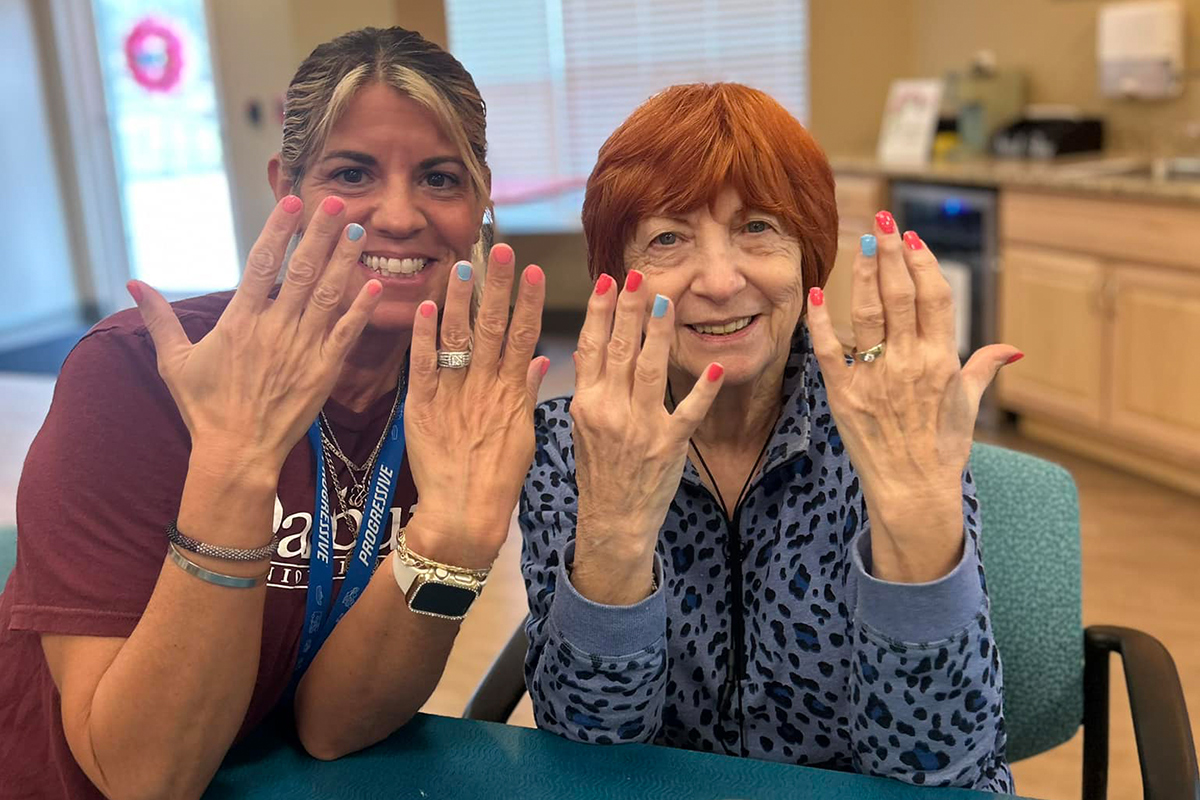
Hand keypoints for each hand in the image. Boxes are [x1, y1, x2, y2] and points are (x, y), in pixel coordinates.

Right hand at [129, 195, 380, 478]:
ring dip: (344, 261)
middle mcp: (275, 328)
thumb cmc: (206, 408)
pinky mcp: (324, 371)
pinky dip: (361, 309)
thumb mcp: (175, 361)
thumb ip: (159, 318)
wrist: (238, 453)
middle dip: (320, 233)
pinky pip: (346, 334)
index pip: (261, 263)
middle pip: (301, 270)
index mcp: (240, 321)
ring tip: (358, 231)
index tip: (294, 201)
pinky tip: (374, 284)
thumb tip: (133, 283)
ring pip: (328, 295)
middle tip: (338, 202)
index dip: (279, 229)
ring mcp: (303, 349)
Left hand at [402, 244, 547, 569]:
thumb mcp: (523, 434)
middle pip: (495, 327)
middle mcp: (485, 387)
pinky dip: (423, 336)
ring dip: (460, 298)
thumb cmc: (497, 480)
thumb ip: (528, 391)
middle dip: (499, 285)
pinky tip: (424, 306)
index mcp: (512, 392)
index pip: (525, 336)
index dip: (529, 302)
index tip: (533, 270)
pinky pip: (422, 366)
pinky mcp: (422, 407)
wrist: (464, 515)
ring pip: (459, 338)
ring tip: (462, 263)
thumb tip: (543, 358)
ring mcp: (454, 395)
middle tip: (501, 248)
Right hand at [569, 272, 724, 604]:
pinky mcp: (669, 444)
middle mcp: (610, 410)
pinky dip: (703, 388)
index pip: (591, 347)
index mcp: (586, 403)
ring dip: (659, 334)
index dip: (598, 312)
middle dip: (628, 309)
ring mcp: (640, 427)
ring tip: (666, 301)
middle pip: (620, 350)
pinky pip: (689, 410)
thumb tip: (589, 347)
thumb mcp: (580, 427)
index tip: (606, 281)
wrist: (612, 520)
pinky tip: (714, 363)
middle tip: (638, 276)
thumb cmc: (598, 472)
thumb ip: (588, 387)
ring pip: (651, 370)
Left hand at [805, 212, 1020, 582]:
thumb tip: (1011, 348)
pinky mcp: (843, 394)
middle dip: (892, 253)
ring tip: (862, 243)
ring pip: (868, 314)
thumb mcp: (969, 406)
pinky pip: (828, 349)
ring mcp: (876, 378)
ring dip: (865, 274)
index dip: (924, 263)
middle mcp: (910, 364)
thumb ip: (984, 368)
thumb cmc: (943, 449)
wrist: (912, 491)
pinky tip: (816, 293)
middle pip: (901, 295)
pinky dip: (820, 320)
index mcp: (943, 361)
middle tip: (882, 221)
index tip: (912, 238)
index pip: (935, 297)